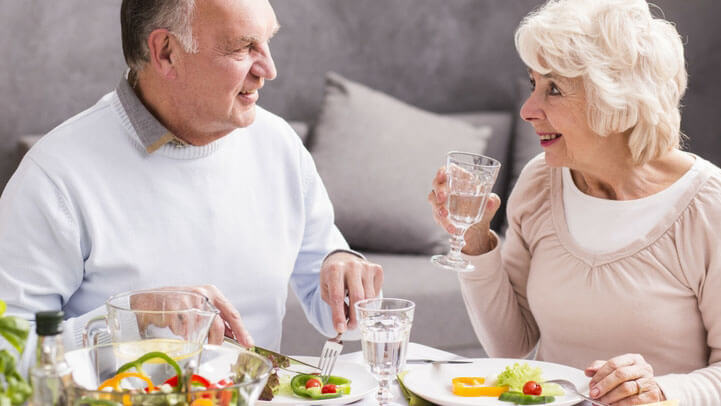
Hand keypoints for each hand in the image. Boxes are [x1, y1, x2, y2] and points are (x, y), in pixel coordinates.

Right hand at [138, 285, 253, 346]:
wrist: (148, 300)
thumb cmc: (177, 304)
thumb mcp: (200, 304)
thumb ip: (216, 316)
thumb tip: (233, 334)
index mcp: (212, 292)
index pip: (232, 313)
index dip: (241, 330)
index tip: (248, 343)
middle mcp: (203, 295)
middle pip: (218, 325)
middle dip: (217, 340)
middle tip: (215, 347)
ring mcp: (189, 302)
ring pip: (202, 331)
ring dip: (198, 338)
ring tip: (191, 335)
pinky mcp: (175, 310)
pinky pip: (185, 332)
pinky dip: (182, 335)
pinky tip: (176, 328)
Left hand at [320, 252, 382, 332]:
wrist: (341, 259)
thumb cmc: (332, 277)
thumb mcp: (326, 289)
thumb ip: (333, 305)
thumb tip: (345, 322)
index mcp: (334, 269)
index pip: (337, 296)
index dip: (339, 315)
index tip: (340, 328)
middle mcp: (352, 266)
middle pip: (357, 297)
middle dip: (355, 316)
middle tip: (352, 326)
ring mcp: (366, 266)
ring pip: (369, 297)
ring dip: (363, 310)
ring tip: (355, 311)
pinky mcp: (376, 269)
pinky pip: (376, 292)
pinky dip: (370, 300)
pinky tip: (362, 296)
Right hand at [427, 167, 500, 254]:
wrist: (478, 226)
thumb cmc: (483, 207)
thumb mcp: (491, 203)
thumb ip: (493, 200)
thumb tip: (491, 201)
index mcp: (458, 179)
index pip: (446, 171)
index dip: (441, 172)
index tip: (442, 175)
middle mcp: (446, 188)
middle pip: (436, 184)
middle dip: (438, 190)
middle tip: (442, 197)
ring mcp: (440, 201)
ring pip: (434, 201)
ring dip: (438, 208)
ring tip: (446, 215)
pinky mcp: (438, 214)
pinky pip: (437, 216)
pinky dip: (443, 222)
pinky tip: (451, 228)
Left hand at [585, 353, 664, 404]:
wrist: (648, 391)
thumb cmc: (629, 380)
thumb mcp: (616, 370)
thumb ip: (601, 368)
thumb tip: (588, 371)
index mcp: (633, 359)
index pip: (614, 364)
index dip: (600, 374)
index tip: (591, 384)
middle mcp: (643, 369)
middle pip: (620, 374)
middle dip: (604, 385)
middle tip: (594, 393)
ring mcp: (649, 382)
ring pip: (627, 388)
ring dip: (611, 396)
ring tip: (602, 401)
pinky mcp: (652, 396)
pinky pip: (633, 401)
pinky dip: (620, 404)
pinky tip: (612, 405)